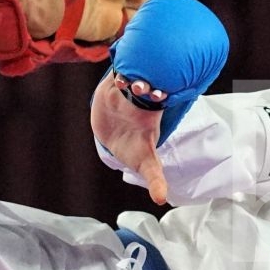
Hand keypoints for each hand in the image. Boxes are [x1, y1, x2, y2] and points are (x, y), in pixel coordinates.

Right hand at [91, 75, 168, 204]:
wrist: (112, 135)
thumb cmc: (132, 148)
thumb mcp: (145, 163)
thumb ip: (155, 178)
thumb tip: (161, 199)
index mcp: (150, 114)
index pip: (158, 99)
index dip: (158, 94)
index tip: (158, 95)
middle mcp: (139, 99)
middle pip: (145, 82)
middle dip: (143, 81)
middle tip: (139, 86)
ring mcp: (123, 91)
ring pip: (128, 74)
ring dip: (126, 75)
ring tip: (121, 80)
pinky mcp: (109, 86)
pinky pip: (115, 71)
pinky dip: (115, 70)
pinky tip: (114, 72)